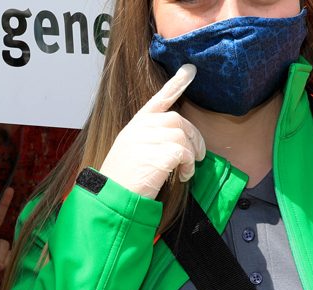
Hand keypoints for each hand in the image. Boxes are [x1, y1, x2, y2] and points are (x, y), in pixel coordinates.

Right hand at [99, 64, 205, 198]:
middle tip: (199, 155)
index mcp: (135, 125)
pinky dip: (189, 165)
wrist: (113, 196)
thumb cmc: (123, 179)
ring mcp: (149, 138)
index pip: (158, 99)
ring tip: (185, 170)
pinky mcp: (160, 153)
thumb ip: (150, 138)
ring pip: (183, 136)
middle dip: (193, 137)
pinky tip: (183, 176)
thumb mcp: (132, 150)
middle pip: (177, 120)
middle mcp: (141, 127)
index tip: (189, 70)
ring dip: (191, 155)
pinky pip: (185, 152)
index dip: (175, 84)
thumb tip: (177, 138)